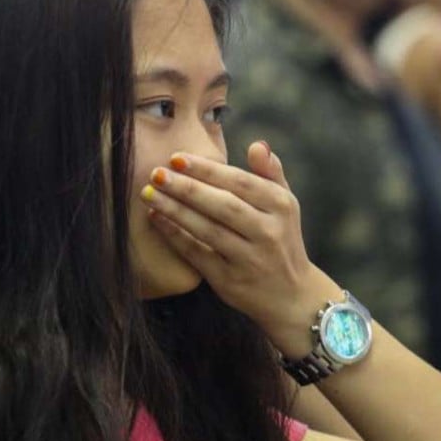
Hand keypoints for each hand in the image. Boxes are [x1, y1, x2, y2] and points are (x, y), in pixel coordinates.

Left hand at [140, 141, 340, 357]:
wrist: (291, 296)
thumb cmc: (281, 239)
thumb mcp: (285, 204)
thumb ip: (271, 172)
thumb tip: (257, 145)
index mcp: (281, 206)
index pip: (240, 182)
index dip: (208, 169)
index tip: (177, 157)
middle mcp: (268, 232)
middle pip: (223, 206)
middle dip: (187, 188)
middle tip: (156, 173)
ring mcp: (250, 259)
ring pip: (208, 230)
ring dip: (175, 211)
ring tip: (149, 193)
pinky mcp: (231, 281)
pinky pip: (198, 255)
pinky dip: (176, 236)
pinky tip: (156, 219)